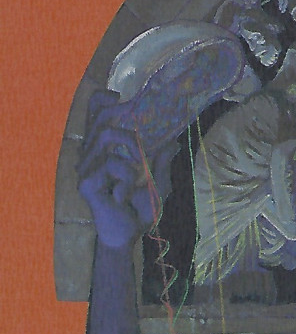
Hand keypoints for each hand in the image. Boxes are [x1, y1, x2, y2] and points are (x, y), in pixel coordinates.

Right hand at [78, 91, 177, 248]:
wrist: (128, 235)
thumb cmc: (139, 211)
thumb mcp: (158, 183)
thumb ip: (162, 161)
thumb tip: (173, 141)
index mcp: (101, 152)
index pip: (93, 115)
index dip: (101, 101)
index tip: (119, 98)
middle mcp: (89, 156)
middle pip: (98, 119)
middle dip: (128, 127)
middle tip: (144, 149)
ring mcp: (84, 168)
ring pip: (106, 135)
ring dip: (131, 149)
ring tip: (140, 169)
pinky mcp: (86, 181)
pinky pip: (111, 162)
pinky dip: (126, 176)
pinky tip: (124, 195)